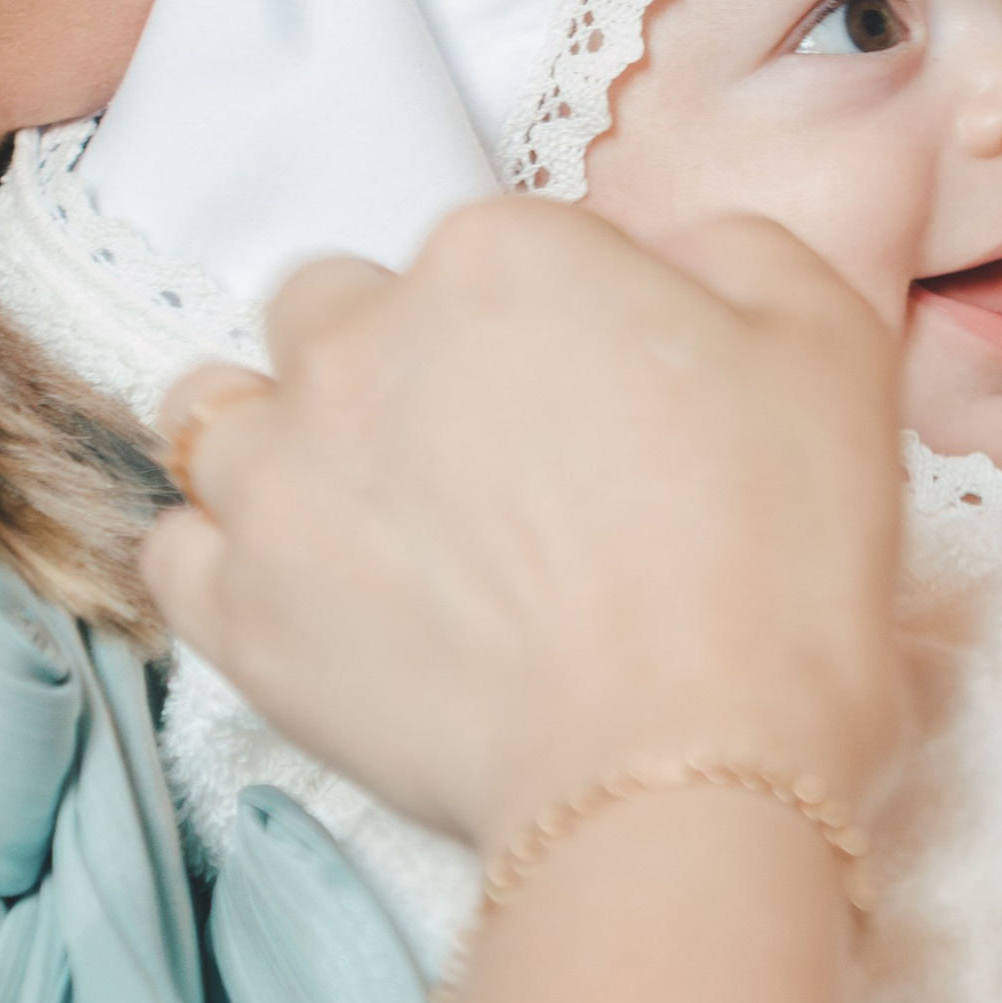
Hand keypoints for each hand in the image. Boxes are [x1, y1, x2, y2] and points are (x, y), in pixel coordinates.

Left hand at [143, 199, 904, 856]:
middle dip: (388, 348)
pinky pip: (177, 546)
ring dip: (282, 435)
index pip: (487, 241)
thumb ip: (732, 247)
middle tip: (475, 443)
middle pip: (330, 301)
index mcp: (500, 255)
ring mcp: (283, 476)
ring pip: (218, 408)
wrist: (690, 761)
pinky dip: (229, 553)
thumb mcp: (824, 334)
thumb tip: (667, 256)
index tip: (591, 384)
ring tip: (366, 504)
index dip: (544, 308)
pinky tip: (310, 581)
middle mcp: (363, 340)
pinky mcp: (241, 611)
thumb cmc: (774, 546)